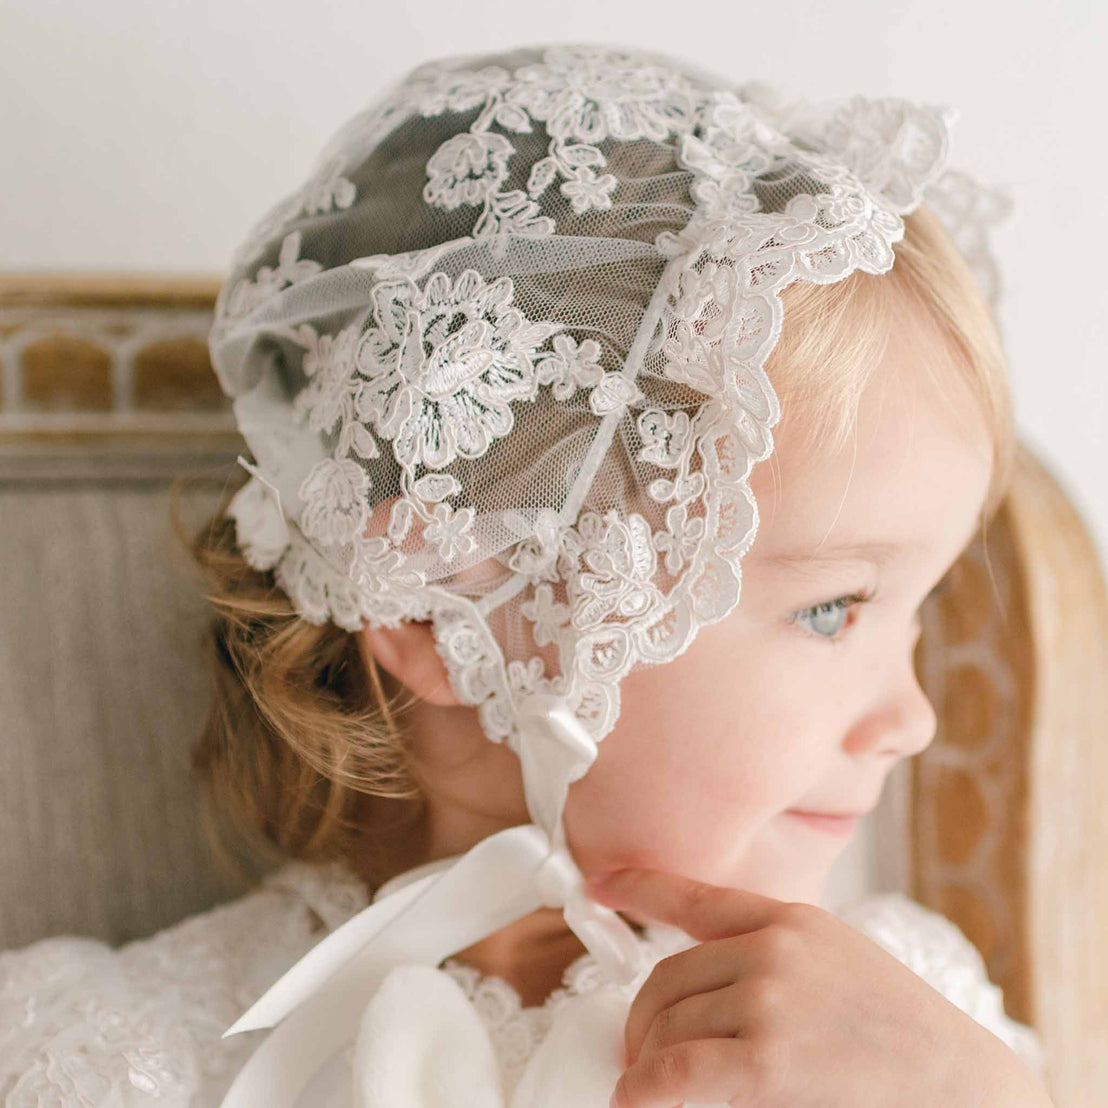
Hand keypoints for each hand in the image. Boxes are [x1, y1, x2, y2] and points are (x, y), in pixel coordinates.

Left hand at [585, 868, 1051, 1107]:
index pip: (696, 896)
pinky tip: (635, 1099)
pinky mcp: (767, 1061)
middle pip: (667, 977)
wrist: (967, 1088)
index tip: (598, 884)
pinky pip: (677, 1071)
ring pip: (668, 1025)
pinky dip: (645, 1088)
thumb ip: (775, 961)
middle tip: (640, 1055)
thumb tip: (701, 992)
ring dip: (648, 1059)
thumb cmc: (905, 1039)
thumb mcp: (841, 965)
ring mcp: (770, 999)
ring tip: (652, 1085)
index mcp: (793, 920)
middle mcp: (774, 948)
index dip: (638, 886)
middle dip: (643, 1020)